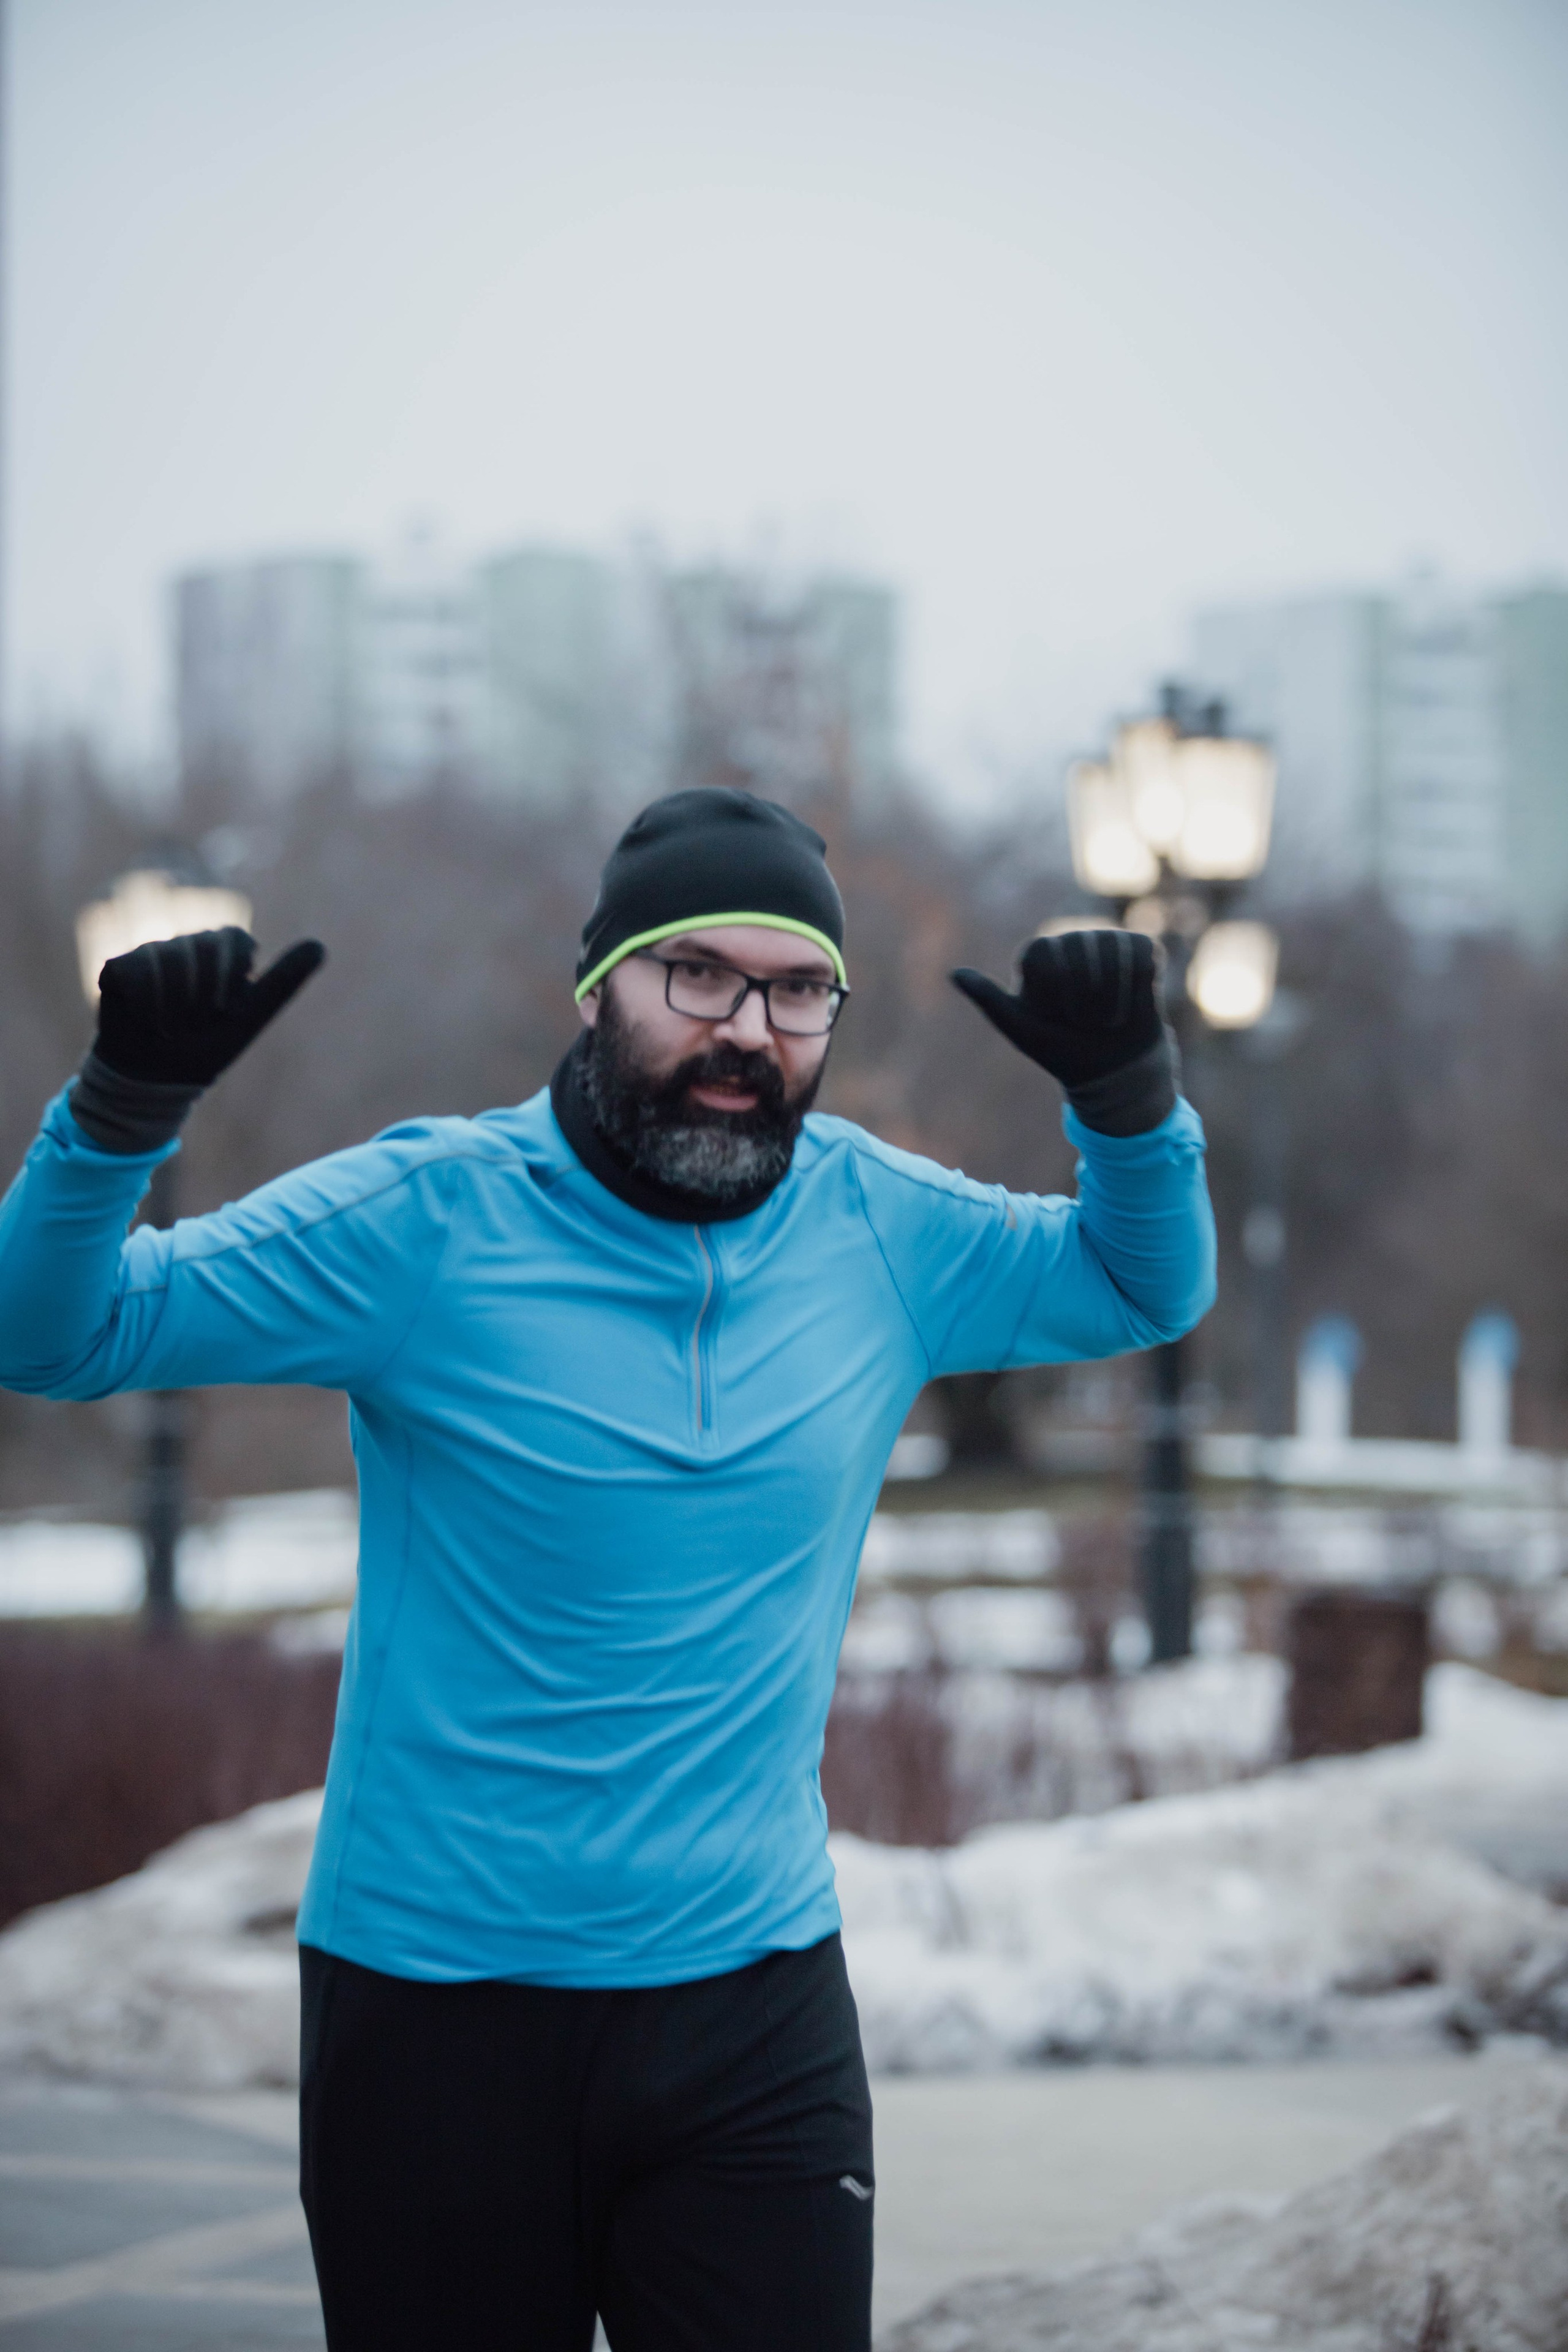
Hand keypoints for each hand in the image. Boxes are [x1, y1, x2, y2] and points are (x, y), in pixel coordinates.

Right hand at [93, 928, 326, 1087]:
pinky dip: (144, 1002)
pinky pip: (135, 969)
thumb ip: (281, 981)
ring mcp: (151, 954)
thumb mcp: (248, 1019)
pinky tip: (143, 1018)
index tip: (226, 1009)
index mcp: (223, 957)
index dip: (231, 975)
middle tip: (194, 1024)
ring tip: (168, 1026)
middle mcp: (188, 948)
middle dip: (203, 993)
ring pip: (168, 956)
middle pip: (203, 945)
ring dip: (172, 1002)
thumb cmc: (205, 1051)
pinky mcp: (118, 967)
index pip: (235, 939)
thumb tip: (320, 944)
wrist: (154, 1079)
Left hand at [951, 928, 1163, 1088]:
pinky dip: (1138, 989)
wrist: (1110, 1068)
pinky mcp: (1139, 949)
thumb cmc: (1061, 1049)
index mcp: (1038, 954)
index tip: (1053, 1017)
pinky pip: (1142, 957)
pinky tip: (1130, 1005)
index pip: (1045, 960)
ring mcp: (1106, 940)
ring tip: (1105, 1017)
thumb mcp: (1022, 1030)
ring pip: (1113, 951)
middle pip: (1080, 950)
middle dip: (1084, 999)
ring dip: (1112, 997)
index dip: (1053, 996)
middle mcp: (1070, 939)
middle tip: (1083, 1021)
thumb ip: (990, 1001)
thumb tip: (954, 974)